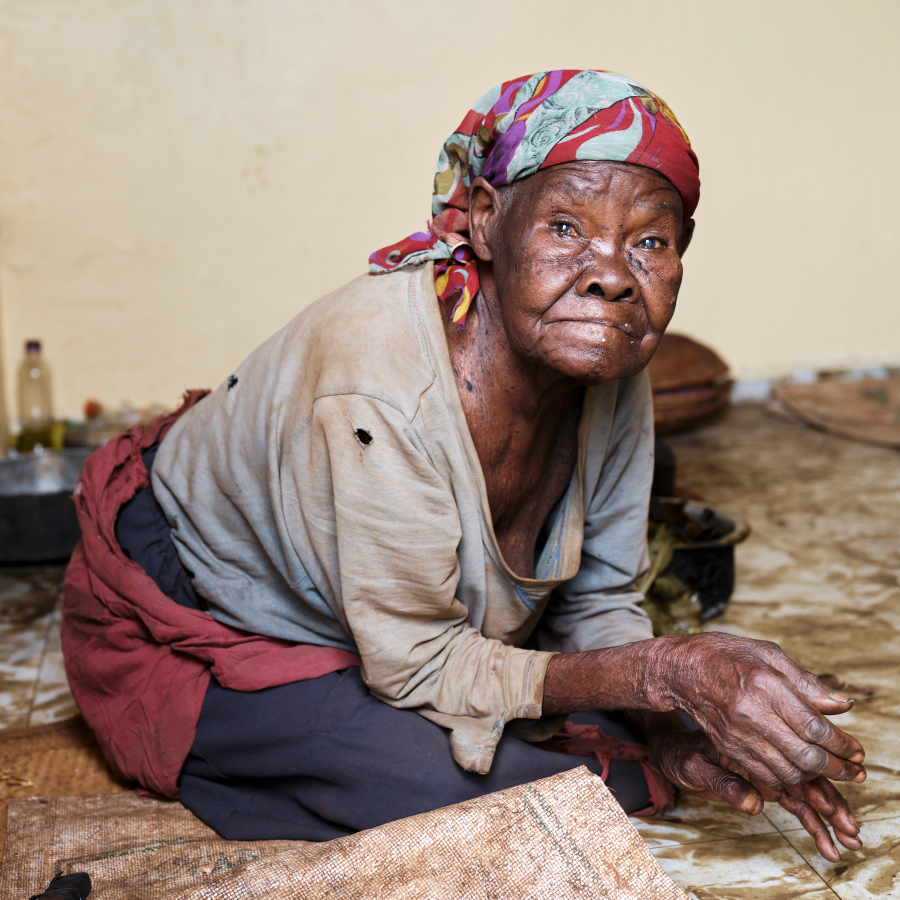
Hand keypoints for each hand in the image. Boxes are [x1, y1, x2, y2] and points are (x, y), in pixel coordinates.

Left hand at [648, 726, 861, 861]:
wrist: (671, 751)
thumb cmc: (679, 755)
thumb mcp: (694, 767)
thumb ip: (723, 783)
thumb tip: (754, 806)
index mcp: (754, 741)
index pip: (794, 762)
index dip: (818, 787)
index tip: (833, 810)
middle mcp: (766, 752)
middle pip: (808, 778)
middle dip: (833, 805)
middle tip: (851, 832)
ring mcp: (768, 767)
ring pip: (808, 791)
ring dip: (829, 816)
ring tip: (850, 842)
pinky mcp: (766, 781)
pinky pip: (796, 801)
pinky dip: (813, 821)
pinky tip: (828, 844)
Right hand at [650, 633, 865, 790]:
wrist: (680, 669)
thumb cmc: (725, 655)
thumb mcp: (767, 654)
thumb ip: (806, 682)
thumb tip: (842, 706)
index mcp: (763, 685)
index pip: (814, 726)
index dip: (842, 743)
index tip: (857, 749)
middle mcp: (750, 713)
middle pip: (805, 755)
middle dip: (837, 767)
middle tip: (853, 768)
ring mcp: (737, 734)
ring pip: (788, 772)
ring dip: (815, 777)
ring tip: (828, 770)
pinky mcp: (728, 748)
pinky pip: (766, 775)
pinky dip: (789, 779)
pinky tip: (798, 769)